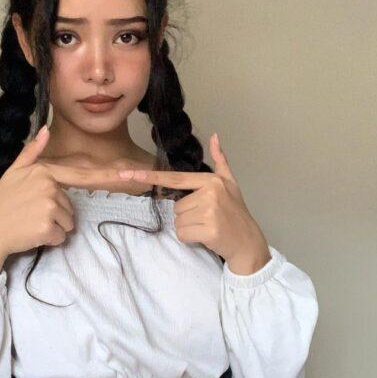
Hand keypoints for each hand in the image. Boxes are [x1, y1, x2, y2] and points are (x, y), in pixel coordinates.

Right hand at [0, 126, 160, 258]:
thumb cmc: (0, 203)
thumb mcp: (13, 173)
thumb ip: (32, 153)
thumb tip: (45, 130)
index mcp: (44, 172)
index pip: (82, 175)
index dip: (110, 176)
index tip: (133, 174)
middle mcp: (49, 186)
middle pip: (71, 207)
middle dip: (56, 214)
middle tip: (31, 214)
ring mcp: (48, 206)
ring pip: (68, 223)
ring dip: (53, 227)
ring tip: (30, 223)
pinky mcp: (47, 226)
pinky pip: (60, 236)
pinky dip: (48, 239)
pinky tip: (30, 234)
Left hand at [117, 133, 271, 272]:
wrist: (247, 241)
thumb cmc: (236, 212)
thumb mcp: (230, 183)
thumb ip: (220, 161)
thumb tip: (215, 136)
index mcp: (211, 181)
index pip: (175, 178)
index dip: (150, 176)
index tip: (129, 174)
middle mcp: (210, 193)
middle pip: (176, 206)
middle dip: (188, 215)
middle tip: (207, 218)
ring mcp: (209, 211)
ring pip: (178, 221)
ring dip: (189, 228)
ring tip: (208, 226)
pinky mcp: (207, 229)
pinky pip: (182, 234)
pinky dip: (191, 238)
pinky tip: (207, 236)